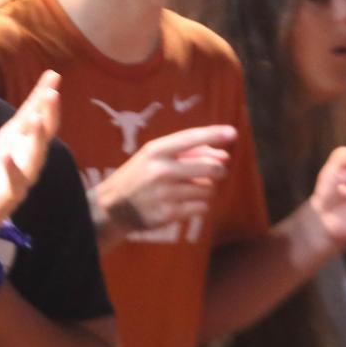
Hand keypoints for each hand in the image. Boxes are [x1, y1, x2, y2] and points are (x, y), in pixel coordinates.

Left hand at [0, 71, 59, 240]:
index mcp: (9, 142)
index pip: (29, 115)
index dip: (40, 95)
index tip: (53, 74)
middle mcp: (20, 156)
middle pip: (40, 131)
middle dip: (48, 112)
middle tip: (53, 92)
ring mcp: (18, 176)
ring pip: (36, 155)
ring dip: (39, 136)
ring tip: (41, 116)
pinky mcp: (9, 196)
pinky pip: (15, 183)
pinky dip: (12, 170)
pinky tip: (7, 157)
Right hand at [90, 125, 235, 245]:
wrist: (112, 208)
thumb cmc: (139, 177)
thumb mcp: (154, 157)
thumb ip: (188, 153)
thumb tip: (225, 157)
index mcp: (155, 151)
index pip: (190, 138)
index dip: (213, 134)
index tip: (233, 133)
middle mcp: (160, 170)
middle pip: (209, 167)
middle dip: (219, 169)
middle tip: (217, 172)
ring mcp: (164, 193)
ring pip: (208, 189)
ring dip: (206, 189)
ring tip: (191, 189)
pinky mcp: (168, 214)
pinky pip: (202, 207)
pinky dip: (199, 205)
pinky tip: (186, 203)